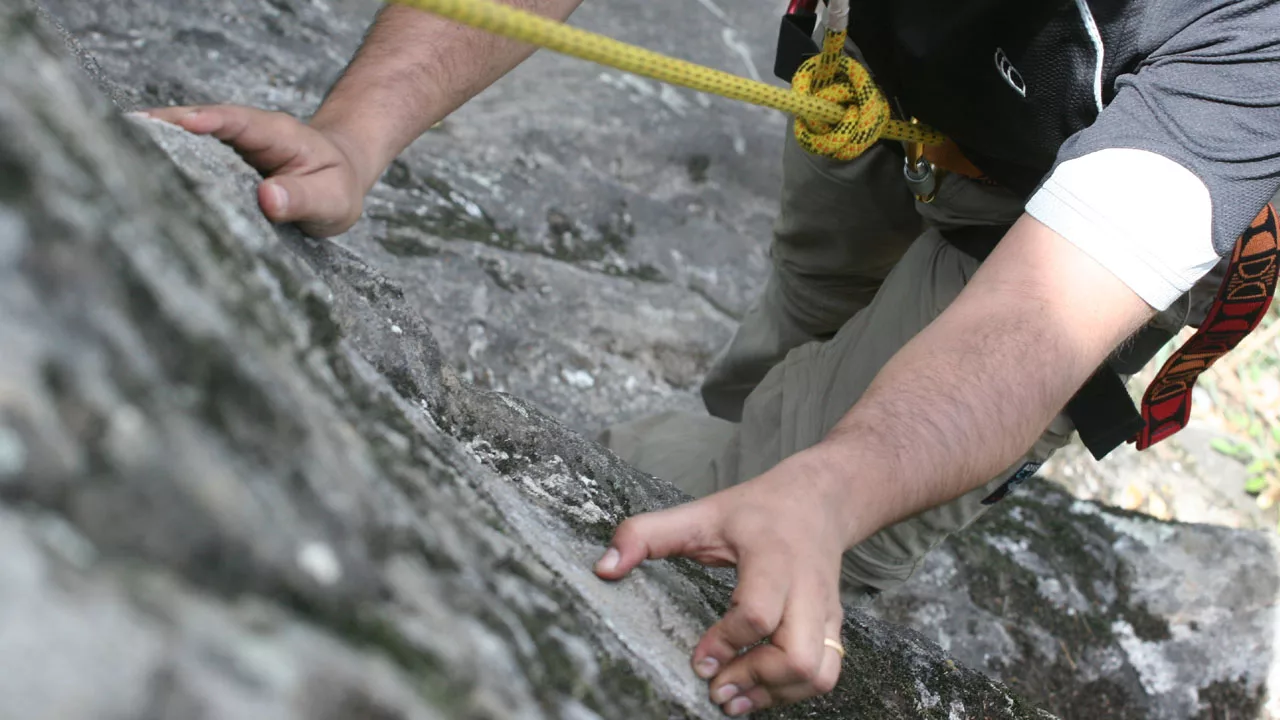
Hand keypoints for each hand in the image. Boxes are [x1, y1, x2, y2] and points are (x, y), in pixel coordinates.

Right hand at [139, 105, 369, 236]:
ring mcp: (229, 152)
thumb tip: (268, 198)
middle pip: (199, 126)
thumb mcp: (332, 199)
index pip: (239, 122)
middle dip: (163, 131)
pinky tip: (134, 184)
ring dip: (157, 150)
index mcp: (276, 135)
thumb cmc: (335, 188)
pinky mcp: (219, 169)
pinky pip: (192, 165)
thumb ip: (304, 198)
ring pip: (189, 145)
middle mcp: (246, 136)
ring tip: (113, 159)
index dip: (209, 120)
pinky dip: (167, 171)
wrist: (337, 182)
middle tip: (120, 139)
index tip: (181, 123)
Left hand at [594, 449, 852, 714]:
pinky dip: (792, 691)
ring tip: (733, 699)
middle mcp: (807, 587)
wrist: (819, 501)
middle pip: (800, 655)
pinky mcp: (834, 627)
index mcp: (772, 556)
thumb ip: (646, 535)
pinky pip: (825, 673)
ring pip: (818, 672)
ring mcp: (826, 611)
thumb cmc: (756, 510)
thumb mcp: (700, 512)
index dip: (725, 643)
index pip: (758, 611)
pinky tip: (757, 689)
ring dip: (776, 694)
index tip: (697, 660)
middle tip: (716, 689)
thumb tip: (603, 568)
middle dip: (756, 681)